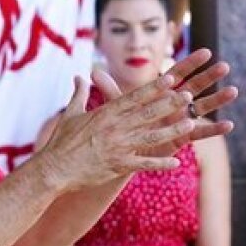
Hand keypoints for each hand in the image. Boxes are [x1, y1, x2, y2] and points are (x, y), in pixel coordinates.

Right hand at [38, 49, 234, 191]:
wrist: (54, 169)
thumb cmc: (61, 142)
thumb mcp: (70, 114)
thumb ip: (79, 94)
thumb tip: (79, 76)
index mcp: (104, 114)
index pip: (133, 97)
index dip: (153, 88)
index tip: (170, 79)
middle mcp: (113, 128)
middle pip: (147, 114)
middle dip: (169, 104)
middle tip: (189, 95)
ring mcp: (117, 147)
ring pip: (150, 137)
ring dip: (171, 130)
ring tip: (190, 123)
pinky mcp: (118, 166)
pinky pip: (143, 164)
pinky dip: (159, 163)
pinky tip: (176, 162)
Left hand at [93, 48, 235, 157]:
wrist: (123, 151)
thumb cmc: (121, 126)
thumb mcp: (117, 107)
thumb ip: (110, 90)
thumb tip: (93, 72)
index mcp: (161, 94)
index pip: (178, 74)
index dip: (191, 63)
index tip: (206, 50)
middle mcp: (173, 105)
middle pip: (194, 88)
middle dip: (209, 77)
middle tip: (224, 65)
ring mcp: (179, 121)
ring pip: (201, 109)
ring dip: (218, 100)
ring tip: (233, 91)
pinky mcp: (181, 139)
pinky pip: (200, 134)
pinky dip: (213, 129)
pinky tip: (229, 125)